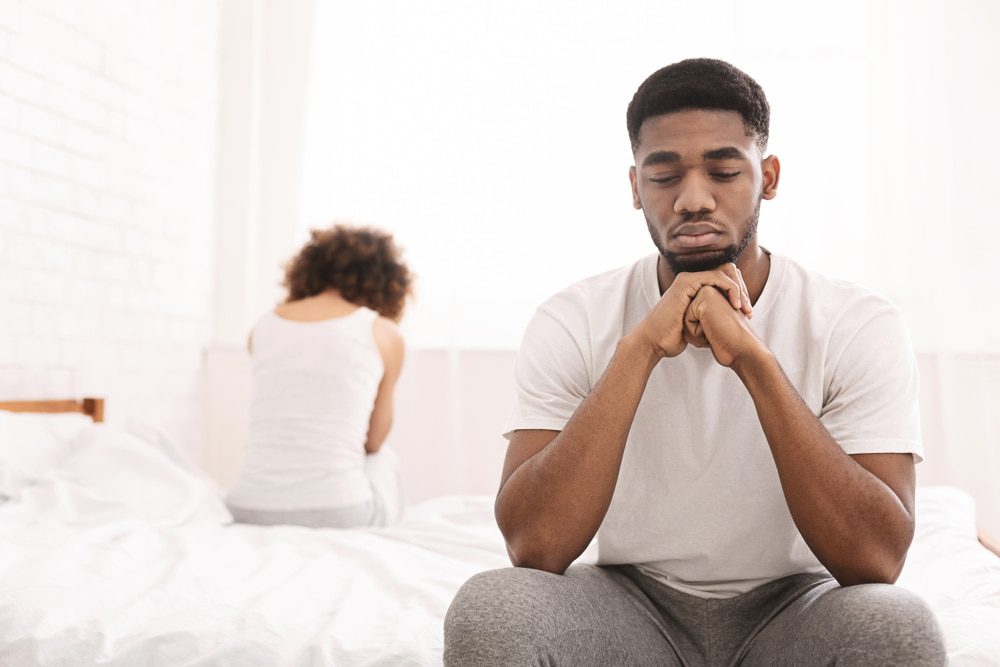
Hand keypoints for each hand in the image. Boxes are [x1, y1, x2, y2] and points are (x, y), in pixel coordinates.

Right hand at [633, 264, 751, 358]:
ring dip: (739, 290)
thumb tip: (726, 323)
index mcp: (695, 288)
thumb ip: (710, 318)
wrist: (654, 342)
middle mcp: (692, 280)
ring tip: (745, 309)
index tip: (747, 314)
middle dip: (742, 291)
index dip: (740, 294)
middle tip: (749, 311)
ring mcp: (688, 279)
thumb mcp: (698, 326)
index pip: (725, 281)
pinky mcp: (686, 282)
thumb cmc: (673, 338)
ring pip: (725, 273)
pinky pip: (717, 278)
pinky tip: (735, 305)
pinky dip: (730, 289)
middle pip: (727, 274)